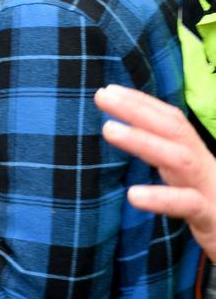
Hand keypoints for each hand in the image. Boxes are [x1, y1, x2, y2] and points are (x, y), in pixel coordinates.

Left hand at [95, 84, 215, 261]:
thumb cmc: (209, 207)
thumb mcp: (186, 181)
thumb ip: (163, 158)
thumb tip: (127, 136)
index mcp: (195, 156)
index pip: (170, 120)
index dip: (142, 103)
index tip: (110, 90)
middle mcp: (203, 165)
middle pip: (172, 129)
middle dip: (136, 110)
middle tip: (102, 96)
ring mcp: (209, 189)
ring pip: (178, 159)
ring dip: (142, 141)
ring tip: (108, 129)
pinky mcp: (211, 217)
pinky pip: (187, 204)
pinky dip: (161, 198)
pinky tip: (134, 195)